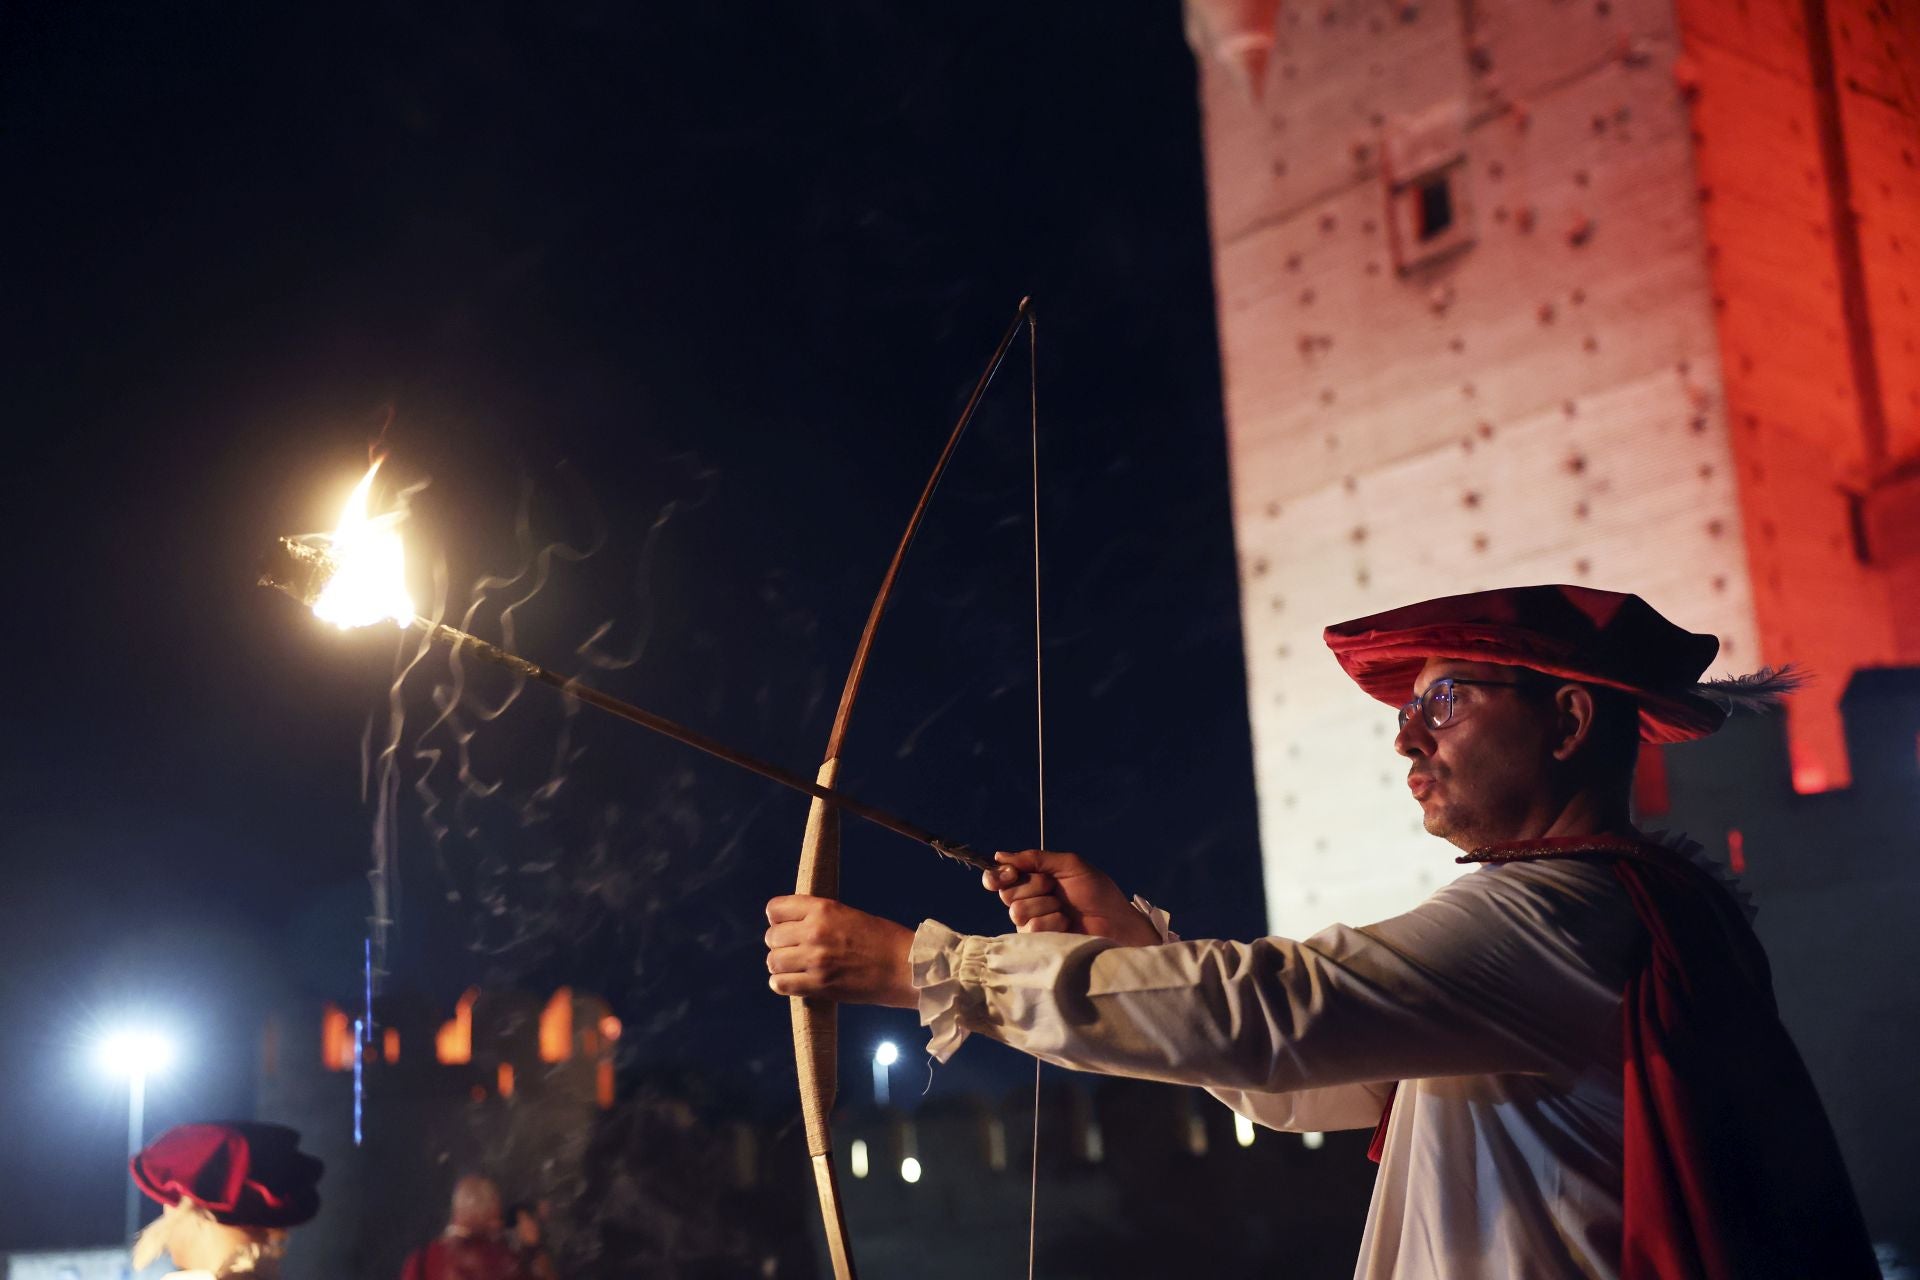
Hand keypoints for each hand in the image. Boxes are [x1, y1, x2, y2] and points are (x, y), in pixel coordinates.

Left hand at [765, 895, 916, 1007]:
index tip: (786, 926)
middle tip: (794, 950)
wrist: (905, 967)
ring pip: (773, 962)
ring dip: (781, 965)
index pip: (775, 909)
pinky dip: (782, 983)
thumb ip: (820, 918)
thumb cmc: (884, 939)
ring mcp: (814, 960)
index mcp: (823, 909)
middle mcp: (814, 932)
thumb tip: (795, 926)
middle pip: (772, 937)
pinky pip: (780, 984)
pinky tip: (793, 981)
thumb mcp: (849, 914)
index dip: (778, 918)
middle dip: (780, 944)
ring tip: (795, 967)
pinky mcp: (818, 985)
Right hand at [983, 849, 1162, 946]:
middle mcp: (1027, 900)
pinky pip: (1030, 927)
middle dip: (1033, 886)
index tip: (1010, 873)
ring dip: (1045, 905)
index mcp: (1032, 879)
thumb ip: (1035, 858)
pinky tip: (1066, 923)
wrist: (1115, 920)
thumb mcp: (1069, 865)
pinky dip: (1051, 921)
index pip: (999, 877)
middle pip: (1007, 893)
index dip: (998, 875)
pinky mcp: (1038, 941)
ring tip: (1065, 908)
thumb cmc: (1097, 892)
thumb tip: (999, 856)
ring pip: (1017, 910)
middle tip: (1054, 887)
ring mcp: (1031, 922)